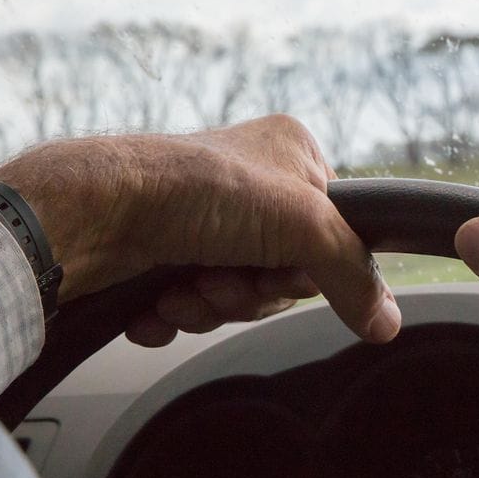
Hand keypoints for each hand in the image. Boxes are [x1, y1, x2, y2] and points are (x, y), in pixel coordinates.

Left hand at [0, 115, 400, 345]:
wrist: (91, 212)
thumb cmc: (193, 189)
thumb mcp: (301, 224)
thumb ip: (353, 273)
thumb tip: (387, 321)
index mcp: (292, 157)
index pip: (334, 232)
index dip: (310, 267)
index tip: (285, 273)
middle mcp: (251, 185)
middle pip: (285, 272)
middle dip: (251, 293)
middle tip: (226, 281)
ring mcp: (206, 219)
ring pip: (239, 295)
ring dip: (213, 306)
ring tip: (186, 289)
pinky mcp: (166, 251)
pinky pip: (195, 304)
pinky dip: (178, 314)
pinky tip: (160, 301)